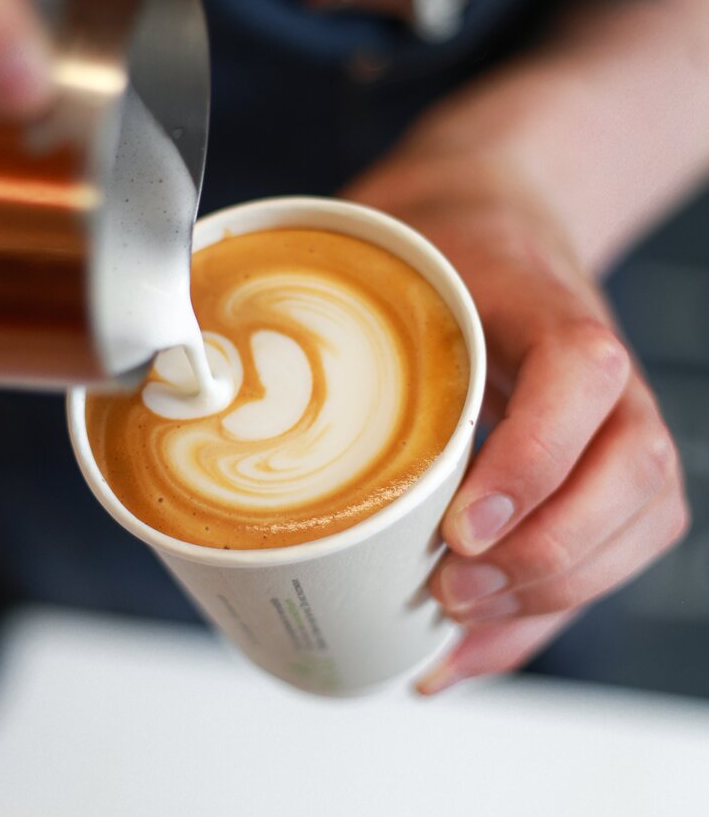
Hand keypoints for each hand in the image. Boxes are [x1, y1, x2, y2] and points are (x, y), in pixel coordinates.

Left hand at [347, 155, 688, 693]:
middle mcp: (601, 367)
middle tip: (449, 591)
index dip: (531, 461)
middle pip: (631, 472)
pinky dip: (549, 609)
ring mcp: (613, 416)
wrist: (498, 218)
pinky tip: (480, 638)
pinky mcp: (602, 462)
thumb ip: (327, 310)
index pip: (579, 376)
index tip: (459, 527)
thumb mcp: (389, 256)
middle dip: (541, 559)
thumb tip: (216, 382)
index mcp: (545, 303)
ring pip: (640, 519)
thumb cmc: (445, 245)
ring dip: (551, 596)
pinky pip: (615, 546)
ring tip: (459, 622)